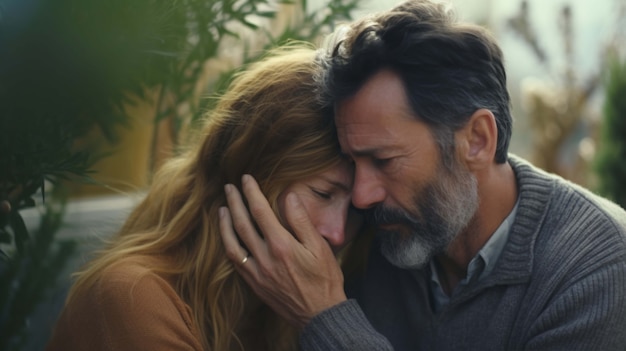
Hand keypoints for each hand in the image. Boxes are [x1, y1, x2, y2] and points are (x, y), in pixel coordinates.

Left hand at [219, 174, 346, 327]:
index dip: (251, 192)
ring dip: (224, 224)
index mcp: (281, 245)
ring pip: (232, 243)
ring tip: (222, 209)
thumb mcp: (320, 246)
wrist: (319, 313)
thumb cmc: (324, 278)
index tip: (246, 178)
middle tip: (229, 187)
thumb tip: (288, 196)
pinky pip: (235, 261)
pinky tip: (227, 237)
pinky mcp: (254, 283)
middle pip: (242, 224)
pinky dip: (228, 245)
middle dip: (234, 202)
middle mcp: (265, 258)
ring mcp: (257, 272)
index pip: (260, 211)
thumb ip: (301, 220)